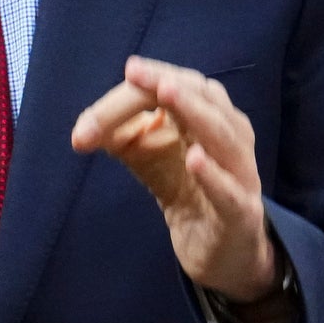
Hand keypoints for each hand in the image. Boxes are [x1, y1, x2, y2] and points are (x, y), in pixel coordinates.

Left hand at [72, 56, 277, 301]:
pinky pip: (230, 192)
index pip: (184, 87)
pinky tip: (194, 159)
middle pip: (206, 100)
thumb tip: (82, 131)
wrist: (219, 252)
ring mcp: (241, 176)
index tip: (127, 71)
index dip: (152, 80)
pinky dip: (213, 175)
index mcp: (211, 118)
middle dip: (169, 82)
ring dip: (195, 112)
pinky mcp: (240, 215)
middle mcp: (232, 139)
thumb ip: (121, 136)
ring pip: (225, 136)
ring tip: (166, 92)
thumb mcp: (149, 157)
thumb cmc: (186, 191)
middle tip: (136, 71)